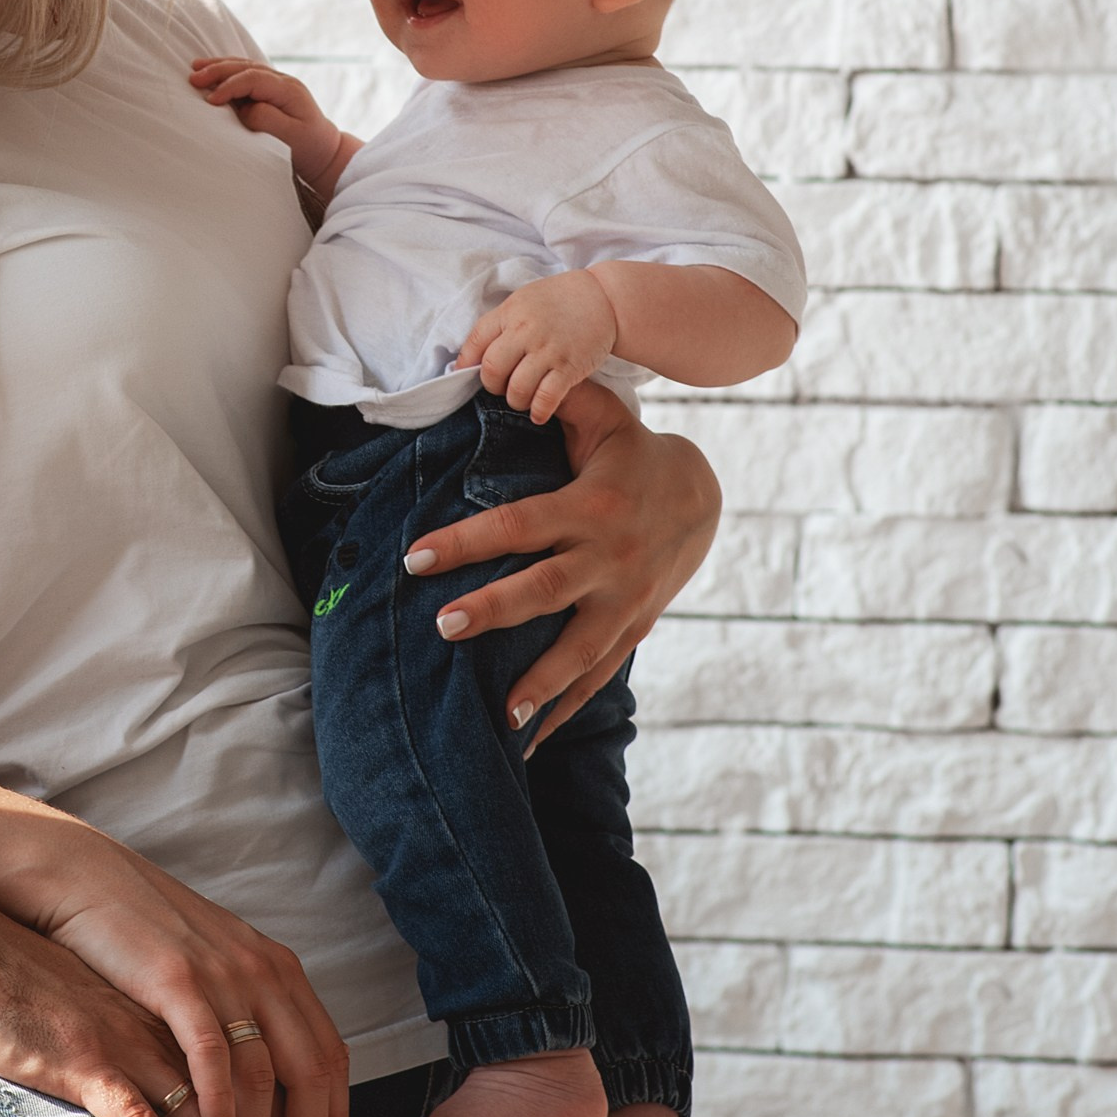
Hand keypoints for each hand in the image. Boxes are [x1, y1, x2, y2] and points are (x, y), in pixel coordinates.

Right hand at [5, 835, 349, 1116]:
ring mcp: (219, 973)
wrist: (80, 880)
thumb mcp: (208, 967)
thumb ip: (240, 1014)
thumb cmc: (137, 936)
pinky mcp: (175, 980)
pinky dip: (220, 1104)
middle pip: (309, 1070)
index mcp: (275, 968)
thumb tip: (262, 1082)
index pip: (328, 1055)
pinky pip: (210, 1054)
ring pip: (263, 1071)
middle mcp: (260, 969)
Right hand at [190, 55, 352, 202]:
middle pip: (246, 67)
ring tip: (196, 68)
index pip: (253, 79)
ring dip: (219, 67)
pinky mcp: (269, 89)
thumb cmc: (308, 147)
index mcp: (288, 90)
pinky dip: (226, 72)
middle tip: (194, 78)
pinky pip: (245, 74)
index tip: (210, 101)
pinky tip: (211, 71)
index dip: (230, 86)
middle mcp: (282, 81)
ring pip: (244, 66)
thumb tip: (244, 108)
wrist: (325, 151)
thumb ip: (265, 119)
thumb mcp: (289, 137)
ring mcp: (276, 82)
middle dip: (218, 71)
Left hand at [401, 382, 718, 749]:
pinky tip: (528, 743)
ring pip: (580, 649)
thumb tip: (494, 373)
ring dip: (540, 685)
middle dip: (496, 611)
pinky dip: (565, 709)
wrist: (701, 497)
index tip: (415, 559)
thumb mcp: (603, 416)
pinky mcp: (633, 628)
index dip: (466, 541)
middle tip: (443, 627)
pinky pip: (597, 676)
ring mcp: (625, 600)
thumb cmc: (630, 451)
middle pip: (546, 589)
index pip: (518, 525)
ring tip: (499, 717)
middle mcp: (609, 558)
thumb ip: (555, 398)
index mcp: (590, 506)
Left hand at [458, 270, 617, 422]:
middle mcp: (526, 331)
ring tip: (521, 399)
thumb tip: (476, 352)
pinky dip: (538, 411)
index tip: (465, 374)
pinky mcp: (570, 367)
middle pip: (492, 370)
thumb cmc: (561, 299)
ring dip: (515, 401)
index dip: (466, 363)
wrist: (606, 298)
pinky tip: (538, 413)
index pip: (475, 342)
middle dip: (492, 385)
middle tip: (501, 387)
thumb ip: (503, 322)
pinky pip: (545, 398)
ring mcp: (548, 350)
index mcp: (510, 312)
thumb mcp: (525, 300)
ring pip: (517, 389)